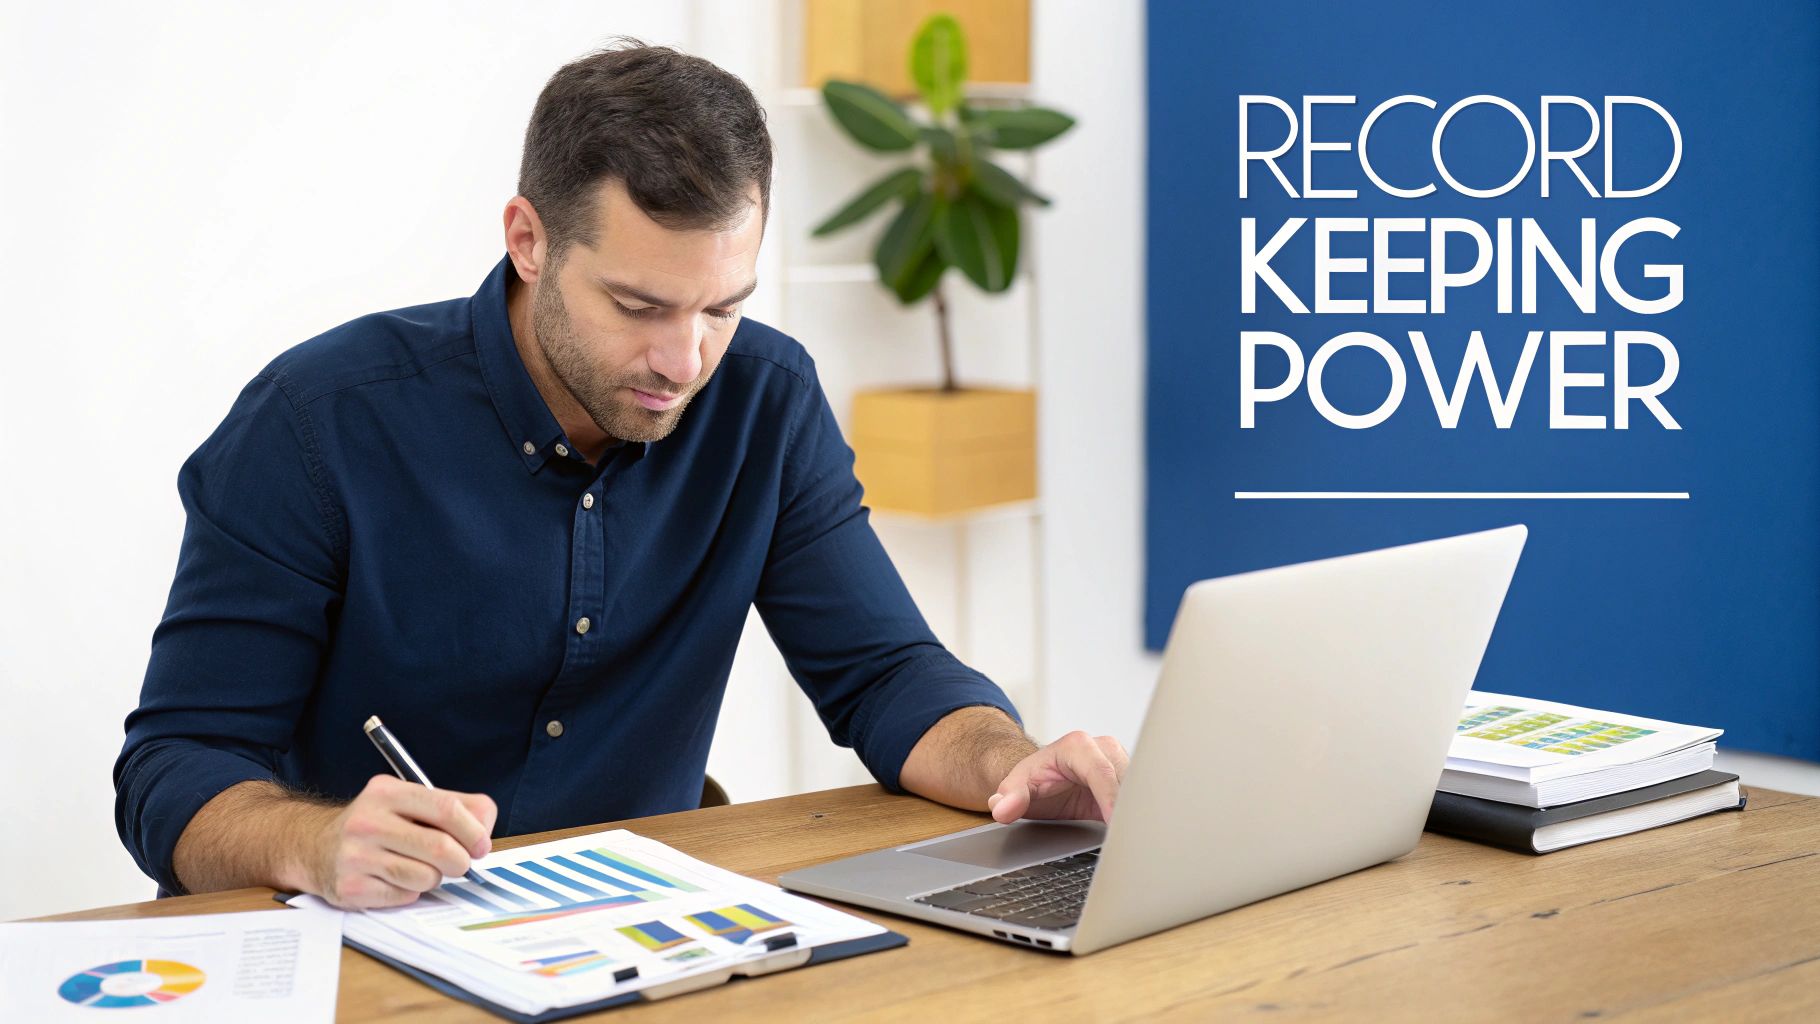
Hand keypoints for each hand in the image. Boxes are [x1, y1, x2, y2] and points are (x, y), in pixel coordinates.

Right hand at [306, 774, 497, 907]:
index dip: (474, 831)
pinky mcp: (350, 888)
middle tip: (459, 864)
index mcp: (388, 792)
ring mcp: (356, 856)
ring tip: (417, 868)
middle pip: (441, 848)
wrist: (314, 847)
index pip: (447, 809)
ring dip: (433, 878)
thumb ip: (453, 807)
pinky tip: (393, 879)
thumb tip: (484, 831)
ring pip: (426, 877)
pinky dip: (409, 892)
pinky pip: (404, 897)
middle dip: (461, 861)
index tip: (481, 846)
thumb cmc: (376, 825)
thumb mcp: (407, 801)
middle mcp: (368, 821)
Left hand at [987, 730, 1128, 824]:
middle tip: (1129, 838)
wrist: (1044, 774)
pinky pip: (1141, 796)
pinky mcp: (1130, 779)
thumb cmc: (1034, 779)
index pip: (1101, 772)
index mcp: (1078, 746)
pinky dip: (1139, 814)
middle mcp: (1104, 748)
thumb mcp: (1016, 785)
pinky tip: (1138, 833)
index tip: (1114, 822)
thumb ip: (1010, 796)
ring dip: (1138, 812)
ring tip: (1136, 838)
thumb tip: (1002, 808)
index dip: (1110, 798)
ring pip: (1140, 788)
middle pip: (1127, 779)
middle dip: (1129, 808)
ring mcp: (1120, 762)